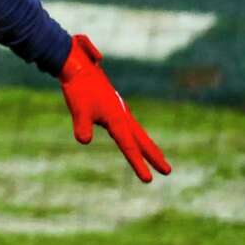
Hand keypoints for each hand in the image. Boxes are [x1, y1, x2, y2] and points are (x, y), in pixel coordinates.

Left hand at [60, 34, 170, 182]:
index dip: (138, 164)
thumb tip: (84, 141)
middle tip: (168, 171)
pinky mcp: (113, 104)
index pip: (128, 146)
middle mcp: (122, 114)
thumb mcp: (78, 109)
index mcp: (117, 118)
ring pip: (137, 131)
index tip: (149, 180)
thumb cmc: (77, 88)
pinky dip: (135, 134)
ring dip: (147, 145)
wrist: (76, 65)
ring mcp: (119, 108)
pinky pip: (128, 124)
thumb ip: (81, 126)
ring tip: (159, 158)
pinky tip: (134, 137)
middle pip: (141, 139)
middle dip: (153, 156)